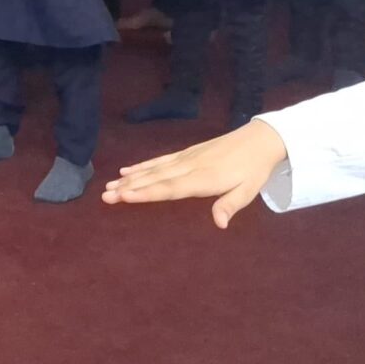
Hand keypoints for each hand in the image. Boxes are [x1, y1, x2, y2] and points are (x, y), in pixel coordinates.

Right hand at [102, 119, 287, 221]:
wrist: (259, 139)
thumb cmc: (254, 169)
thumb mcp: (249, 190)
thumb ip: (230, 205)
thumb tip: (219, 224)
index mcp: (204, 179)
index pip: (171, 188)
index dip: (147, 193)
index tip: (125, 196)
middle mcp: (190, 167)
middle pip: (155, 179)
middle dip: (129, 188)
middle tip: (105, 196)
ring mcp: (186, 158)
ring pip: (153, 169)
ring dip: (130, 179)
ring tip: (109, 187)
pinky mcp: (186, 153)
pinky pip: (160, 161)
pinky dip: (142, 166)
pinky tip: (127, 170)